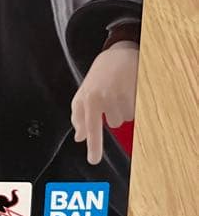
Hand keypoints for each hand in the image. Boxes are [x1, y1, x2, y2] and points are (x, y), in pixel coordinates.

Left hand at [71, 41, 138, 164]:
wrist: (118, 54)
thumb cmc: (99, 76)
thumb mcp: (84, 93)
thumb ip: (79, 115)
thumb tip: (79, 137)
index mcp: (88, 99)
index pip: (91, 127)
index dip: (93, 145)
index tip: (94, 161)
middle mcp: (103, 98)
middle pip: (114, 124)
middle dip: (113, 112)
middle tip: (110, 94)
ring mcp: (120, 96)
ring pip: (126, 118)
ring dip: (124, 107)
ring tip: (119, 90)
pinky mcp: (135, 93)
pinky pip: (137, 111)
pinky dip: (134, 103)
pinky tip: (128, 89)